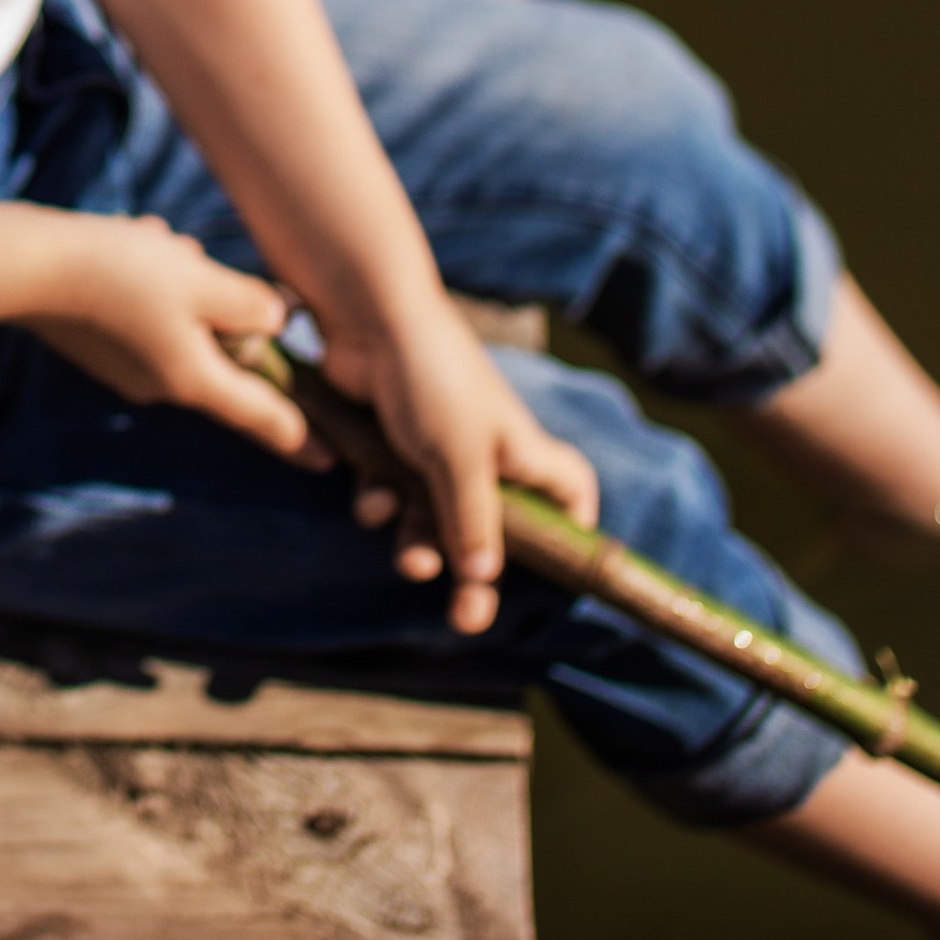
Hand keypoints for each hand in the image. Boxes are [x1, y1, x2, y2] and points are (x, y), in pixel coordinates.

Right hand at [21, 216, 329, 466]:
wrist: (32, 268)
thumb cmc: (124, 272)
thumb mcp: (201, 280)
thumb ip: (250, 304)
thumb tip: (277, 321)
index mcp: (194, 379)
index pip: (262, 414)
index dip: (301, 434)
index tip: (330, 460)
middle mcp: (162, 384)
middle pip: (218, 350)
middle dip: (218, 303)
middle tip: (191, 258)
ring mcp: (126, 368)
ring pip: (180, 321)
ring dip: (180, 280)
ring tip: (154, 241)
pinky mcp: (101, 346)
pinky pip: (147, 313)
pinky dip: (150, 280)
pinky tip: (129, 244)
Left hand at [322, 302, 599, 634]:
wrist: (367, 319)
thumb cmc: (434, 380)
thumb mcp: (461, 458)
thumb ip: (472, 521)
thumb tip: (484, 580)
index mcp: (523, 453)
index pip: (569, 496)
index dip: (571, 533)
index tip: (559, 573)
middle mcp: (485, 456)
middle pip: (492, 532)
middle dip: (476, 576)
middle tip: (466, 619)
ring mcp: (437, 451)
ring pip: (434, 520)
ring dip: (420, 543)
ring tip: (411, 557)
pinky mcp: (392, 447)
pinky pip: (393, 496)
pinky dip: (383, 502)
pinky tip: (370, 496)